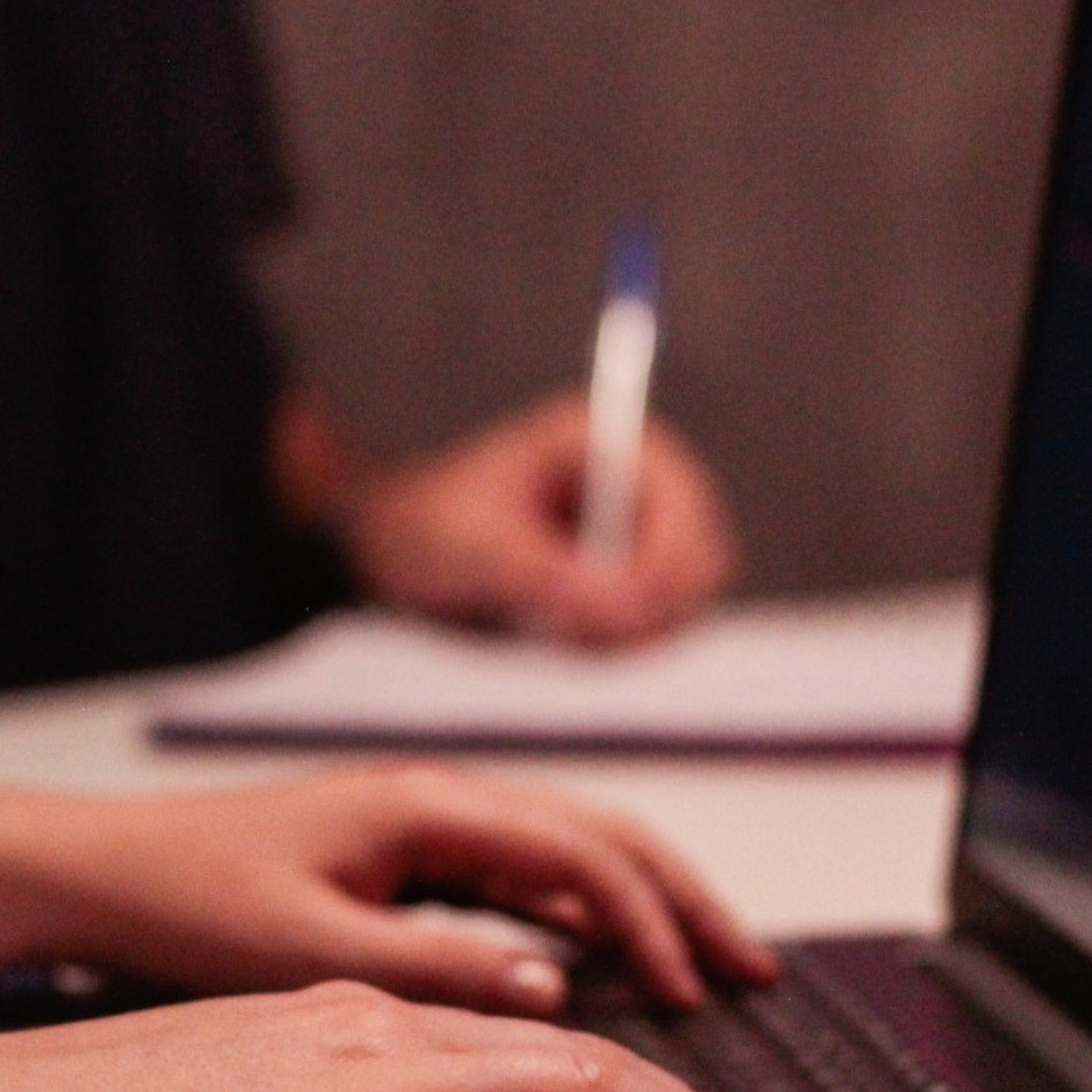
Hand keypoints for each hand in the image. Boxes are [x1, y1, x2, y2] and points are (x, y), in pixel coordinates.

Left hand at [7, 763, 777, 1013]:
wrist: (95, 868)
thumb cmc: (184, 900)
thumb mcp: (308, 950)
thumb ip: (434, 968)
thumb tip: (555, 990)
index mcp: (425, 806)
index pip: (580, 855)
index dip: (651, 926)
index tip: (697, 996)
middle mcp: (438, 799)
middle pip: (600, 837)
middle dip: (684, 902)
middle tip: (755, 971)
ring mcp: (423, 823)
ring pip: (568, 855)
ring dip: (642, 908)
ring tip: (709, 970)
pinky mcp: (402, 856)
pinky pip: (520, 879)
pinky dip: (581, 918)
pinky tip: (605, 968)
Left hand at [343, 395, 736, 645]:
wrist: (390, 556)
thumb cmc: (428, 528)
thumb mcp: (480, 549)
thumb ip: (552, 575)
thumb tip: (623, 607)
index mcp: (607, 444)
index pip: (686, 504)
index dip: (669, 562)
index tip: (621, 612)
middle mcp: (634, 487)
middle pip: (701, 561)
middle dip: (649, 609)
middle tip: (573, 633)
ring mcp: (632, 539)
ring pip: (678, 607)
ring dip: (623, 635)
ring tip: (547, 628)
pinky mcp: (619, 586)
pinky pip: (647, 633)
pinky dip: (608, 648)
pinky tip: (552, 635)